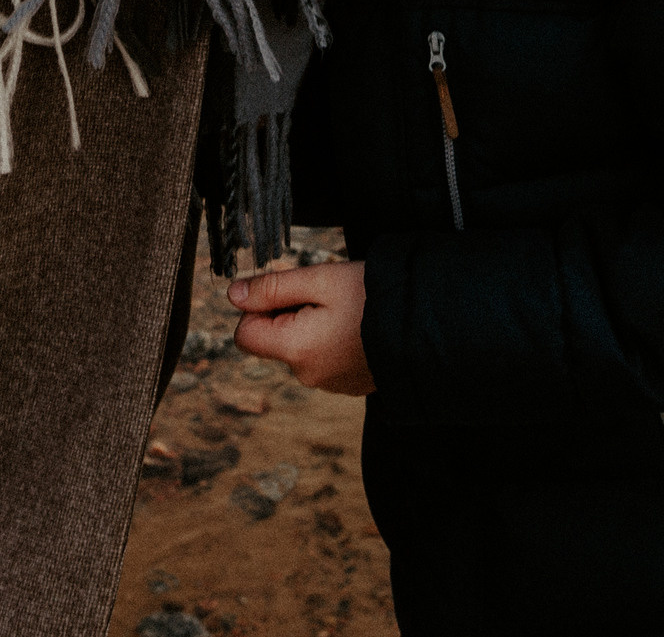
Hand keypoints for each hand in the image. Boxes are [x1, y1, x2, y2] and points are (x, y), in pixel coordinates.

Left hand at [229, 261, 375, 395]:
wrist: (430, 326)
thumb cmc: (376, 298)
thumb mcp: (322, 280)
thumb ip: (273, 287)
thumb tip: (233, 294)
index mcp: (295, 350)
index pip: (244, 333)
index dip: (260, 307)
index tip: (292, 291)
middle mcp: (307, 375)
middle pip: (275, 339)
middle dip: (292, 313)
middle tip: (329, 296)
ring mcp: (330, 383)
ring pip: (301, 347)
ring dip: (314, 326)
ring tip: (350, 310)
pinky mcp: (349, 384)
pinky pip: (325, 358)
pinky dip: (334, 340)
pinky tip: (359, 327)